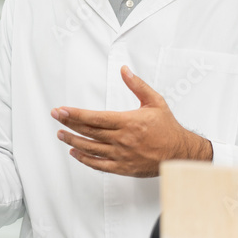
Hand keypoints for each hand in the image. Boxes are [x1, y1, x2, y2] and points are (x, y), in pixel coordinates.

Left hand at [51, 65, 212, 176]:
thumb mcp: (155, 102)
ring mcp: (122, 155)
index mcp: (129, 122)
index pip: (95, 118)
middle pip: (89, 131)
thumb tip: (124, 70)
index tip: (62, 110)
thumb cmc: (168, 128)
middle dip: (69, 123)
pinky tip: (75, 152)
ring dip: (73, 141)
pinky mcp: (123, 168)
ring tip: (60, 134)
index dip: (75, 114)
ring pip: (91, 148)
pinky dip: (85, 159)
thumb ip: (137, 85)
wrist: (181, 154)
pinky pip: (99, 165)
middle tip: (56, 117)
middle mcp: (123, 139)